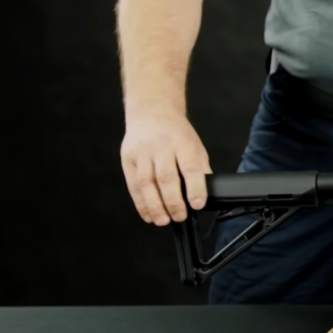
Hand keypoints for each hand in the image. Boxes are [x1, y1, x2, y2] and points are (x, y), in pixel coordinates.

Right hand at [120, 111, 211, 225]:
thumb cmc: (177, 134)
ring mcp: (142, 153)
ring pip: (147, 183)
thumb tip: (205, 194)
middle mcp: (161, 147)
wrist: (153, 113)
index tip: (197, 204)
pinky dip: (141, 203)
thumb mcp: (195, 146)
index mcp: (183, 143)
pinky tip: (148, 215)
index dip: (194, 188)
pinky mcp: (128, 159)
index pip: (190, 167)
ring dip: (155, 206)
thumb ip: (200, 169)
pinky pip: (133, 185)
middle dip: (173, 201)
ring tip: (163, 220)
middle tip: (180, 217)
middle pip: (166, 177)